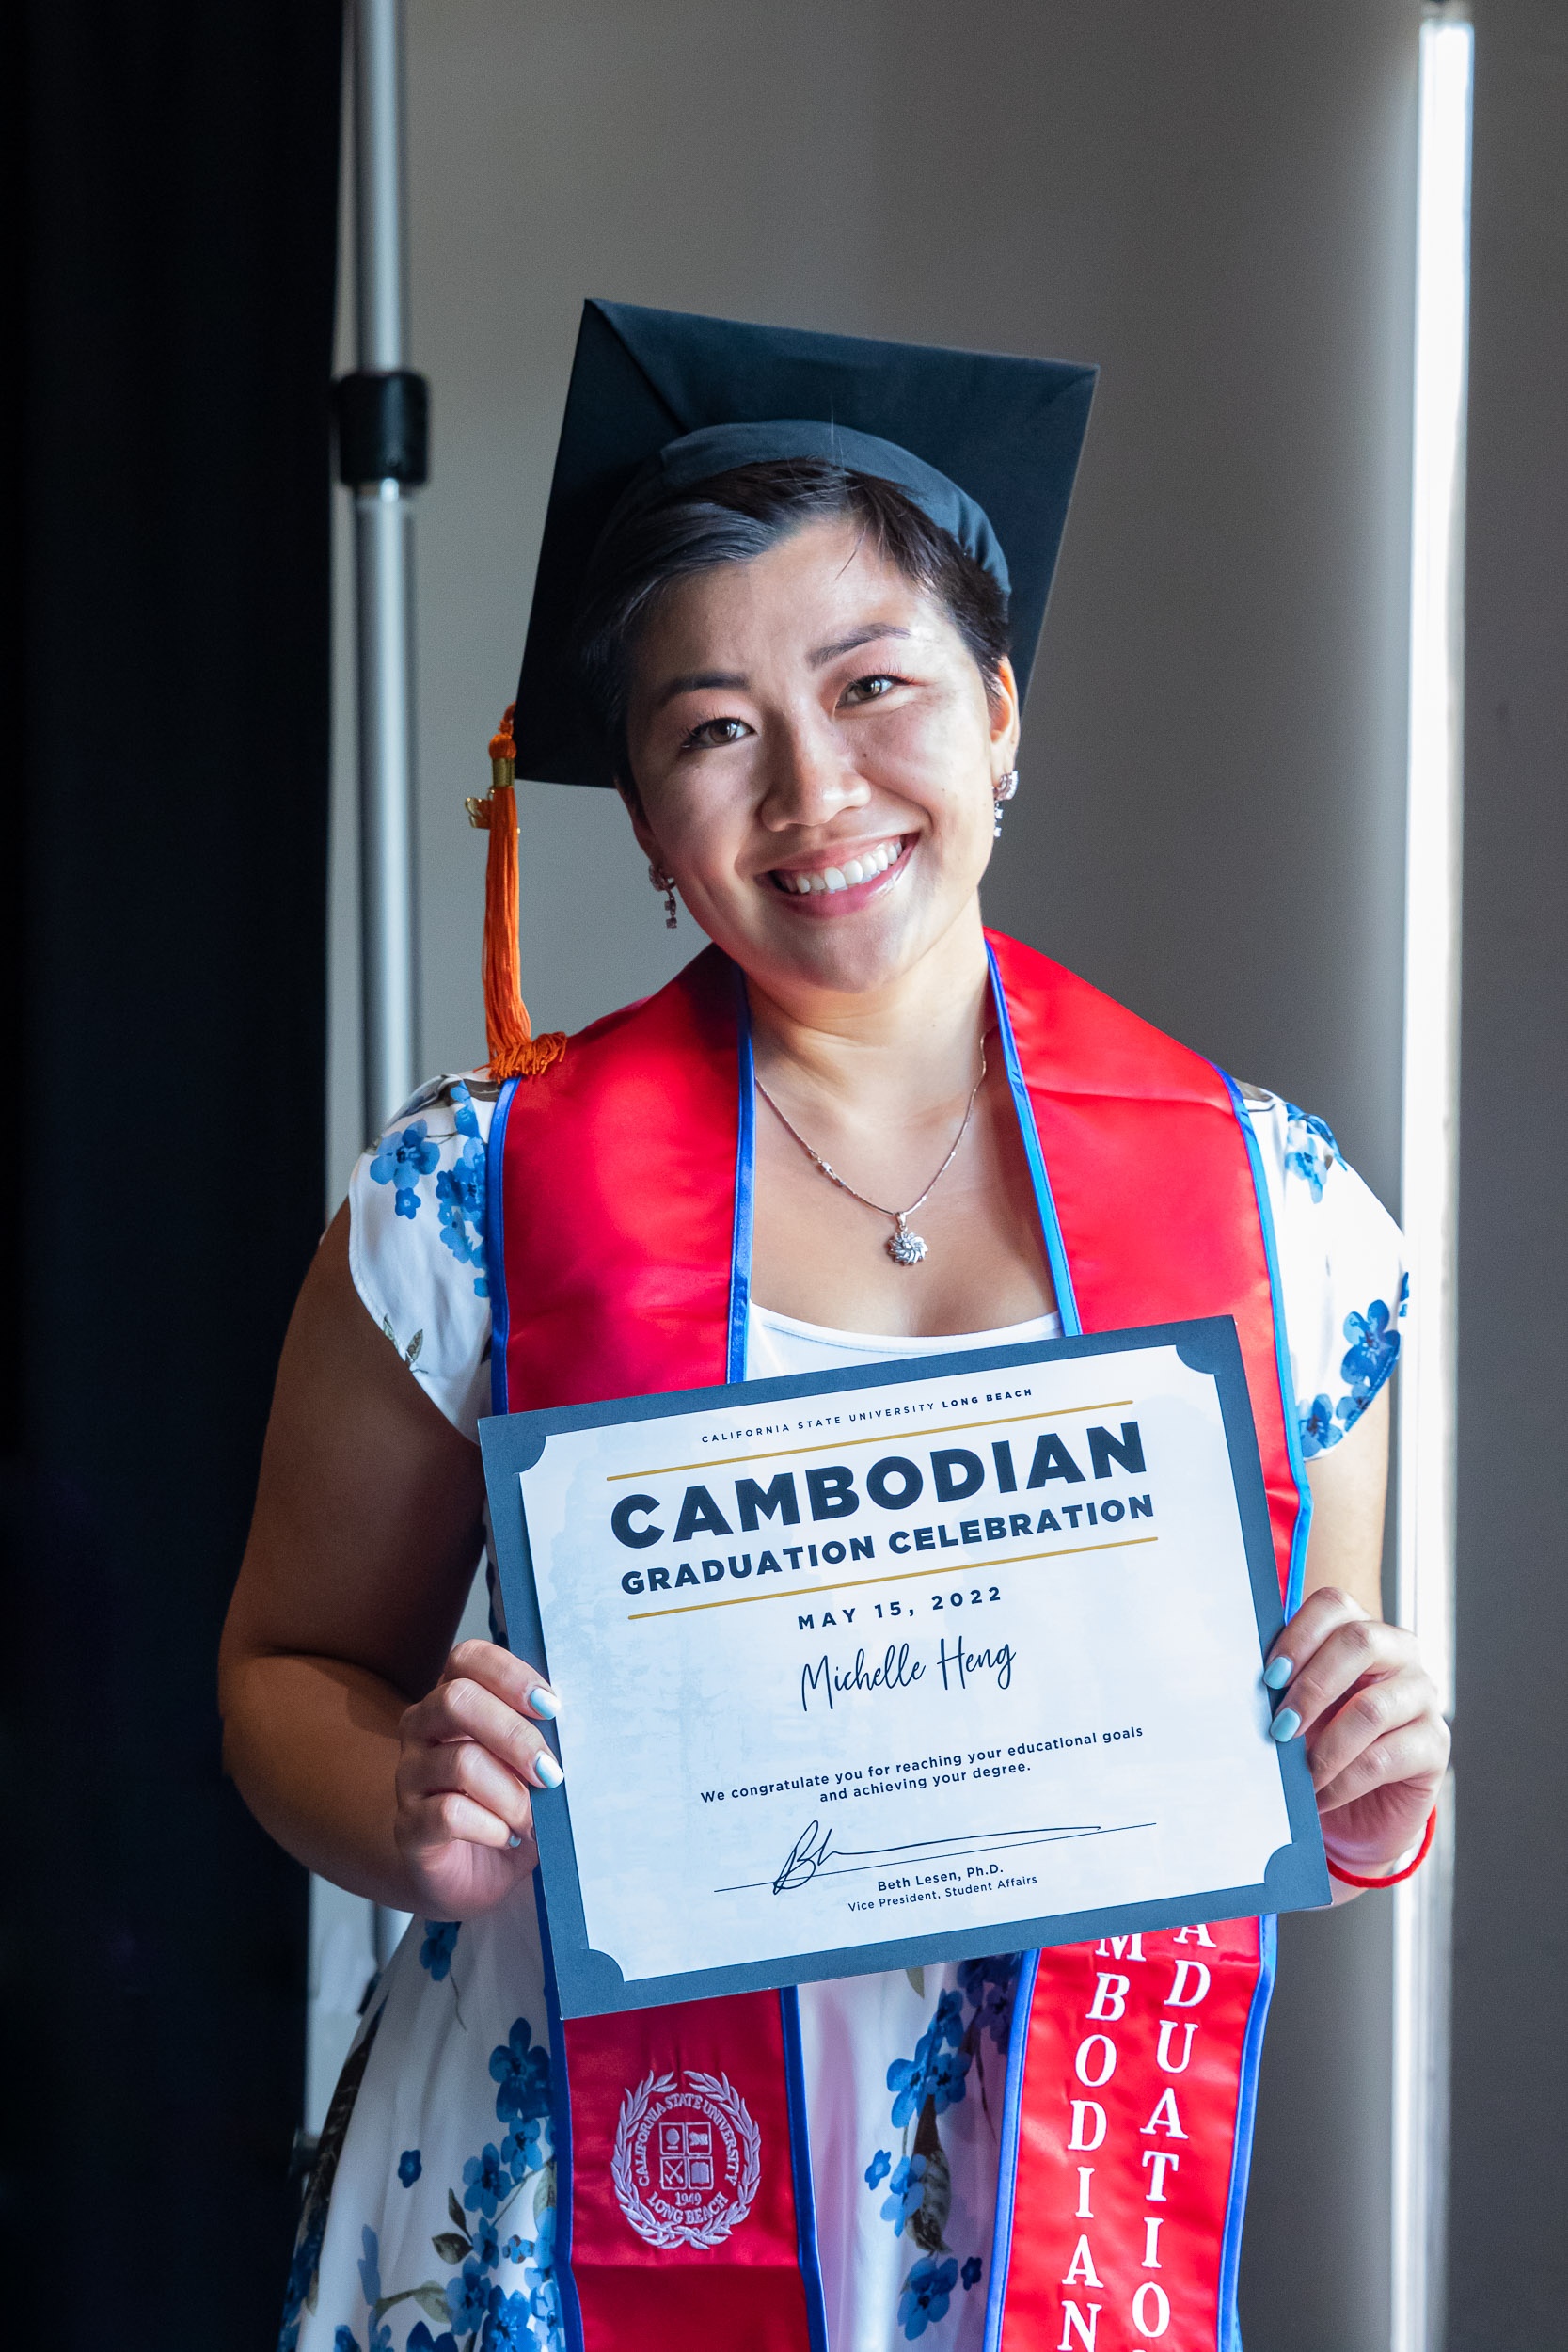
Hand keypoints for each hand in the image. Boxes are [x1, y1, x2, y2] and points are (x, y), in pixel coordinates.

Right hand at [393, 1639, 561, 1918]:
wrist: (472, 1874)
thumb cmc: (508, 1807)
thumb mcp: (531, 1768)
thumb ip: (546, 1742)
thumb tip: (584, 1733)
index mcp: (454, 1701)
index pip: (467, 1659)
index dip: (510, 1674)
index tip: (552, 1707)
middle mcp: (423, 1730)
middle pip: (456, 1700)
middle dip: (515, 1735)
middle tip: (551, 1772)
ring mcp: (410, 1777)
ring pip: (460, 1761)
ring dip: (512, 1794)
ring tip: (532, 1820)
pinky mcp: (409, 1825)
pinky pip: (449, 1814)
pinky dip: (491, 1827)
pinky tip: (506, 1836)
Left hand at [1264, 1587, 1448, 1882]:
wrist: (1356, 1810)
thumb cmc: (1320, 1744)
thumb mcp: (1297, 1709)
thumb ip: (1282, 1685)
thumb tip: (1246, 1683)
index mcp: (1360, 1631)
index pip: (1333, 1605)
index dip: (1298, 1636)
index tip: (1269, 1677)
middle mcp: (1399, 1654)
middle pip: (1359, 1641)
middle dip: (1311, 1687)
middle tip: (1280, 1728)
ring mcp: (1423, 1697)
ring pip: (1371, 1708)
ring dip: (1325, 1747)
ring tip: (1298, 1775)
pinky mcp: (1435, 1745)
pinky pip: (1384, 1757)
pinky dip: (1343, 1781)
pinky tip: (1321, 1794)